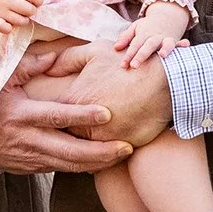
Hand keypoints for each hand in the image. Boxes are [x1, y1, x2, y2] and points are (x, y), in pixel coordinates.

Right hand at [0, 0, 42, 32]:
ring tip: (20, 16)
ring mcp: (0, 10)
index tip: (35, 2)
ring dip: (24, 20)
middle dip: (32, 10)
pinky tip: (9, 25)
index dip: (38, 0)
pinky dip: (8, 28)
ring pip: (21, 21)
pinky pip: (3, 28)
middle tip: (27, 9)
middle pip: (29, 10)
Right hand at [0, 77, 130, 173]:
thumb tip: (55, 54)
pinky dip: (81, 167)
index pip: (56, 116)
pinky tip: (101, 163)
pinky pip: (59, 169)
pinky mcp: (28, 168)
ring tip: (122, 155)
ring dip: (96, 163)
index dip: (82, 116)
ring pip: (68, 165)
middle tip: (126, 146)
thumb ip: (29, 66)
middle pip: (69, 150)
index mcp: (21, 114)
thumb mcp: (0, 80)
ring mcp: (28, 157)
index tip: (106, 113)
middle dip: (100, 151)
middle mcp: (26, 139)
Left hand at [37, 39, 173, 146]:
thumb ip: (68, 60)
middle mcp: (83, 125)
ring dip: (84, 148)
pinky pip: (105, 158)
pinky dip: (103, 155)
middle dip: (66, 135)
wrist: (163, 80)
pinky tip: (104, 148)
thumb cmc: (126, 64)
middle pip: (65, 137)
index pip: (52, 118)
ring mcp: (102, 140)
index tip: (56, 117)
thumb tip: (49, 67)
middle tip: (67, 134)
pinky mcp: (120, 149)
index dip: (53, 118)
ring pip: (84, 151)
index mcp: (72, 103)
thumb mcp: (95, 52)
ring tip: (84, 144)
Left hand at [115, 2, 191, 67]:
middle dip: (141, 56)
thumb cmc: (146, 27)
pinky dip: (183, 44)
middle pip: (148, 46)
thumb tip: (115, 48)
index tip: (123, 65)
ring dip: (165, 49)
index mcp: (143, 34)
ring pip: (165, 43)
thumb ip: (125, 37)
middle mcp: (155, 37)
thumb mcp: (134, 28)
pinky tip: (186, 46)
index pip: (135, 45)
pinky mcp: (175, 41)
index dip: (129, 55)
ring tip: (163, 56)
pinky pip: (180, 42)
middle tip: (134, 66)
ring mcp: (166, 39)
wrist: (165, 18)